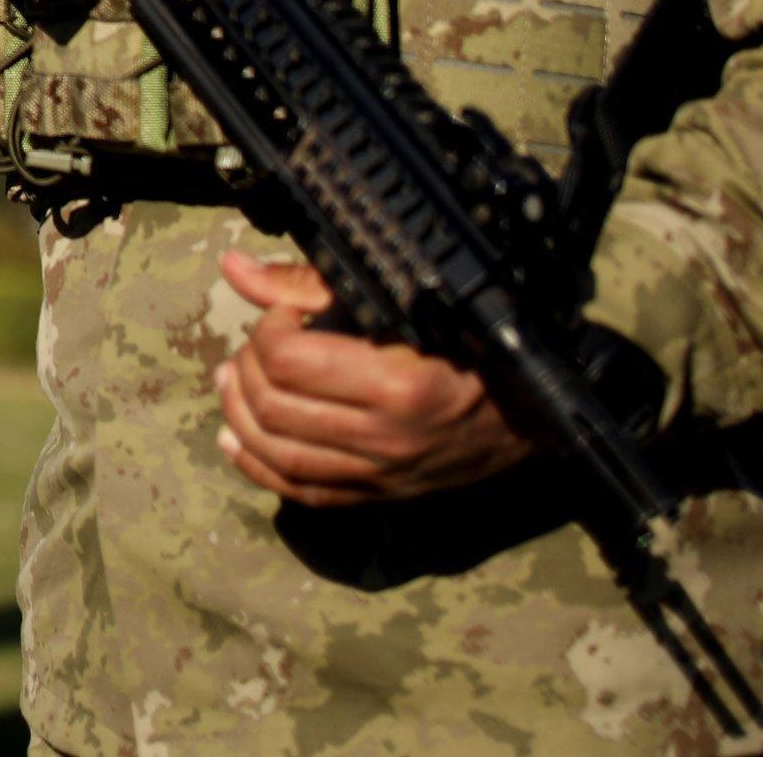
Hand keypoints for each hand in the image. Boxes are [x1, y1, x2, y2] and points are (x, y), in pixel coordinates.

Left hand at [212, 251, 536, 505]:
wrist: (528, 413)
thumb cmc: (466, 344)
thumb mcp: (396, 302)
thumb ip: (310, 284)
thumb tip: (235, 267)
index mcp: (395, 384)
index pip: (288, 362)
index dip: (268, 329)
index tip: (282, 314)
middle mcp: (385, 438)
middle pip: (273, 408)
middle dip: (247, 367)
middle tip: (256, 342)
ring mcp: (379, 474)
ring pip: (277, 454)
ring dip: (239, 414)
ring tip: (233, 378)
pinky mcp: (376, 495)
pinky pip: (300, 490)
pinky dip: (256, 467)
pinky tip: (234, 437)